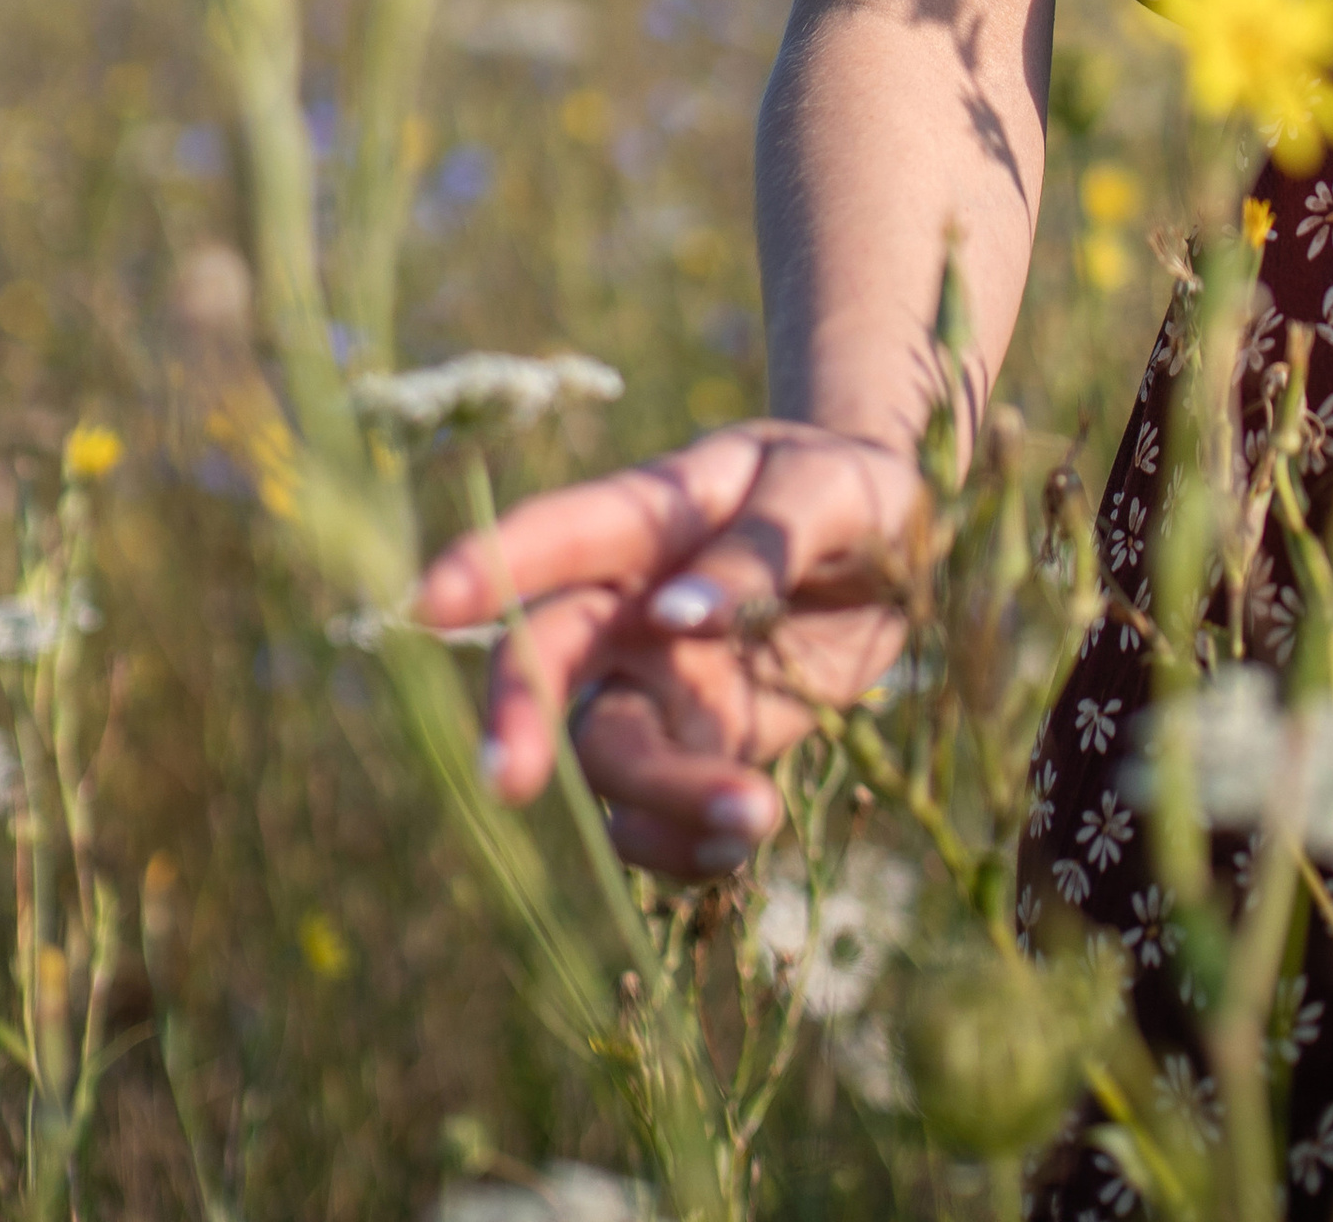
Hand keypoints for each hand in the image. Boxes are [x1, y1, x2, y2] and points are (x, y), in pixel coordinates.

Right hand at [411, 422, 923, 880]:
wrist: (903, 546)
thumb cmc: (850, 488)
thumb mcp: (833, 490)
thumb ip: (761, 545)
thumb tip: (674, 616)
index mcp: (655, 516)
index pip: (561, 534)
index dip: (490, 564)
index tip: (429, 601)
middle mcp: (631, 605)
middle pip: (547, 658)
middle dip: (518, 717)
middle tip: (511, 780)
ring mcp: (657, 684)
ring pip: (607, 754)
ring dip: (660, 795)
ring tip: (753, 812)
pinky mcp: (698, 748)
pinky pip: (656, 817)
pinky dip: (686, 844)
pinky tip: (743, 835)